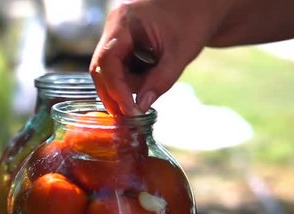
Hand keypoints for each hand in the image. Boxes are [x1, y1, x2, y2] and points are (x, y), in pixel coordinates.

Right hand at [89, 0, 222, 114]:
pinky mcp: (121, 47)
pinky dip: (129, 82)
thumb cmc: (193, 21)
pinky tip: (146, 82)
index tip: (128, 108)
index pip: (108, 59)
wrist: (200, 8)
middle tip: (129, 114)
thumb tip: (140, 106)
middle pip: (102, 68)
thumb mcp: (181, 53)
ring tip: (149, 89)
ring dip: (125, 88)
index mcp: (124, 21)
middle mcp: (113, 28)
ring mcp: (115, 37)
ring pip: (108, 73)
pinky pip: (118, 70)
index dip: (115, 87)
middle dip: (115, 92)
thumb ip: (161, 80)